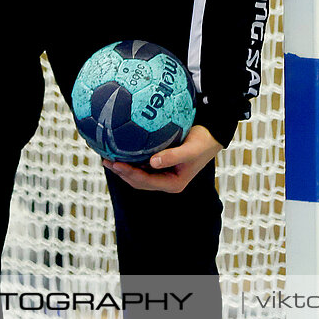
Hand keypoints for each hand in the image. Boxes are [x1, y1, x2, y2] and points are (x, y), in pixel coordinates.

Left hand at [103, 125, 221, 192]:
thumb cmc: (203, 141)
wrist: (212, 135)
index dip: (129, 174)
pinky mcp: (161, 163)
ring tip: (108, 157)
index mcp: (173, 183)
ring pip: (139, 174)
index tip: (116, 163)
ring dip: (124, 167)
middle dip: (122, 172)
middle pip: (139, 181)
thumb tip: (152, 162)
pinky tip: (121, 150)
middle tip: (106, 160)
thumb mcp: (191, 149)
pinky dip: (131, 159)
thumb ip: (173, 156)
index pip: (146, 181)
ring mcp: (163, 173)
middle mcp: (166, 181)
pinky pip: (142, 164)